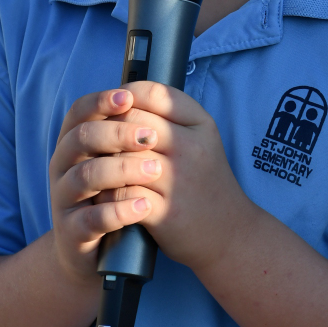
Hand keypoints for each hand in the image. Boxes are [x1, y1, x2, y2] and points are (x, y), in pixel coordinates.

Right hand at [49, 89, 159, 284]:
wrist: (97, 252)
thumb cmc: (114, 192)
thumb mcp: (118, 158)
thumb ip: (128, 130)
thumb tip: (154, 95)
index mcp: (74, 141)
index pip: (80, 111)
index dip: (100, 101)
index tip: (128, 98)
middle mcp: (63, 166)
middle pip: (82, 138)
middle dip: (117, 133)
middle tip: (151, 137)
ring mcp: (64, 199)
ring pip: (85, 176)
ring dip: (122, 170)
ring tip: (155, 171)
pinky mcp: (73, 232)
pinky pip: (91, 219)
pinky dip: (118, 211)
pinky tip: (143, 206)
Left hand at [96, 81, 254, 271]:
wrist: (229, 234)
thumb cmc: (204, 181)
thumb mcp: (199, 139)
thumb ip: (168, 117)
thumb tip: (121, 100)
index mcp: (200, 124)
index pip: (153, 93)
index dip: (126, 96)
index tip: (113, 109)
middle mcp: (191, 147)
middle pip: (132, 121)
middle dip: (109, 129)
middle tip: (99, 140)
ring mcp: (178, 179)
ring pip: (121, 156)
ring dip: (103, 162)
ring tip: (98, 167)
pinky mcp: (164, 211)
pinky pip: (120, 193)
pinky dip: (106, 194)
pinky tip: (105, 195)